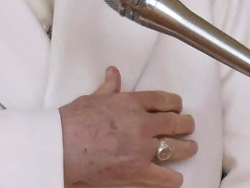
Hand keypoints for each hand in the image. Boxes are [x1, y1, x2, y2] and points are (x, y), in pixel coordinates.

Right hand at [60, 66, 197, 186]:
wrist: (59, 147)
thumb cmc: (71, 122)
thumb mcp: (92, 98)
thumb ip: (108, 88)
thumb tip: (113, 73)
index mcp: (130, 103)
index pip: (163, 99)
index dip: (175, 103)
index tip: (178, 106)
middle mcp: (141, 123)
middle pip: (175, 122)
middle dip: (186, 124)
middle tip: (188, 126)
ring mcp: (141, 148)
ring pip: (176, 147)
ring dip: (187, 148)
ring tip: (190, 148)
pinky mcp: (137, 170)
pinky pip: (165, 176)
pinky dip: (174, 179)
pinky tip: (177, 178)